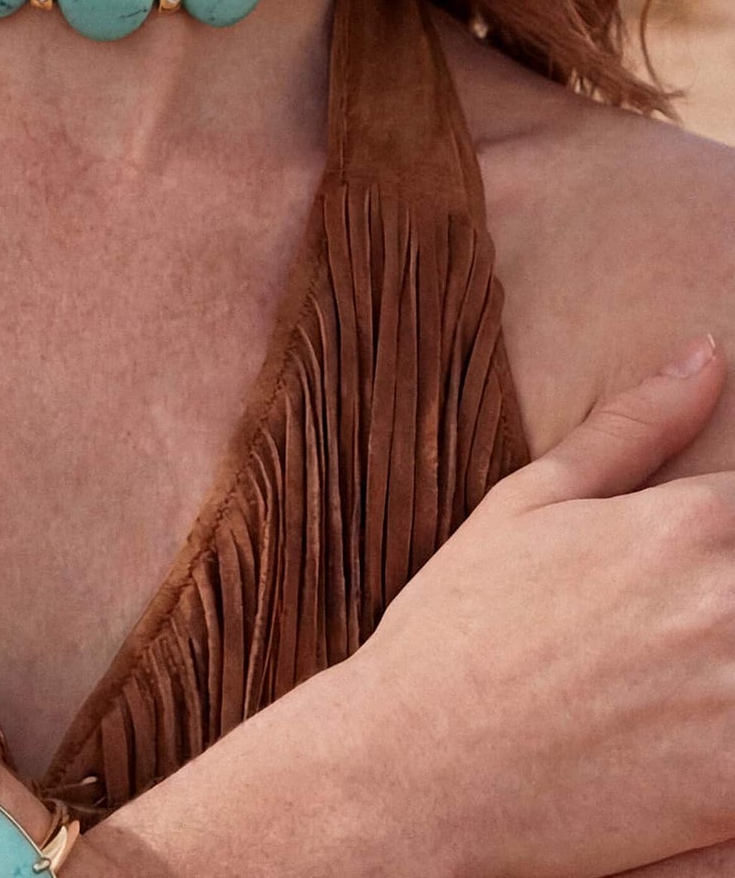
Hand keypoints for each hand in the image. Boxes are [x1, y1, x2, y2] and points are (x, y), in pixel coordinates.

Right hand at [341, 338, 734, 877]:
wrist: (419, 768)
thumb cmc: (462, 625)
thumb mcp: (529, 503)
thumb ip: (633, 426)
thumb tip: (709, 354)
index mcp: (691, 523)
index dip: (731, 535)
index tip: (700, 570)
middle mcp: (732, 602)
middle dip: (730, 598)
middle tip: (673, 626)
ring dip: (733, 657)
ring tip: (684, 674)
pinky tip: (691, 729)